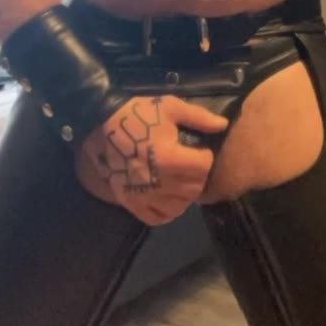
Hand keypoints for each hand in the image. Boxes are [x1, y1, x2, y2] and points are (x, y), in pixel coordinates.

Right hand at [75, 96, 227, 225]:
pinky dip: (168, 211)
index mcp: (170, 158)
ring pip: (180, 206)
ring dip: (186, 194)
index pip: (203, 166)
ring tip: (181, 179)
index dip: (205, 156)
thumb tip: (223, 126)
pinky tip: (169, 197)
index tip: (199, 149)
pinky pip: (157, 218)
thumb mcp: (170, 107)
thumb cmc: (138, 114)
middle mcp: (159, 182)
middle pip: (194, 188)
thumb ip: (199, 117)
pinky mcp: (132, 203)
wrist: (102, 125)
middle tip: (192, 164)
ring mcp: (144, 195)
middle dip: (198, 175)